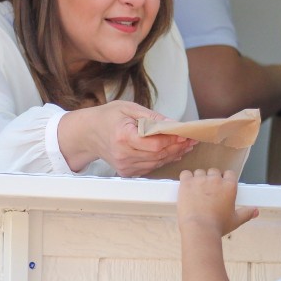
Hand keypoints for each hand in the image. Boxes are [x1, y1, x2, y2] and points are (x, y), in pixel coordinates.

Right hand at [58, 100, 196, 175]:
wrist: (88, 134)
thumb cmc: (107, 118)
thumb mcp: (129, 108)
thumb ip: (152, 117)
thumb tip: (173, 123)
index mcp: (123, 136)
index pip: (154, 144)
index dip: (173, 140)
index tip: (185, 133)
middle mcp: (123, 154)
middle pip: (159, 155)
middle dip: (178, 146)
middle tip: (192, 139)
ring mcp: (125, 166)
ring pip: (157, 162)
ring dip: (174, 154)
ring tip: (187, 144)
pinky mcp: (127, 172)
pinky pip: (151, 167)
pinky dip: (164, 159)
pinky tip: (174, 151)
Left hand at [177, 168, 258, 236]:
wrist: (200, 229)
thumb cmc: (218, 226)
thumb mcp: (235, 221)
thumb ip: (246, 213)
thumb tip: (256, 211)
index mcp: (229, 186)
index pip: (229, 173)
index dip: (225, 179)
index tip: (222, 186)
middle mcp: (215, 180)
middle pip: (214, 171)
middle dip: (211, 179)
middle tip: (208, 191)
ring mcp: (200, 180)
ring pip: (199, 172)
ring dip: (198, 179)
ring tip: (196, 192)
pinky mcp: (187, 183)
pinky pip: (185, 174)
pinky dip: (185, 178)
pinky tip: (186, 187)